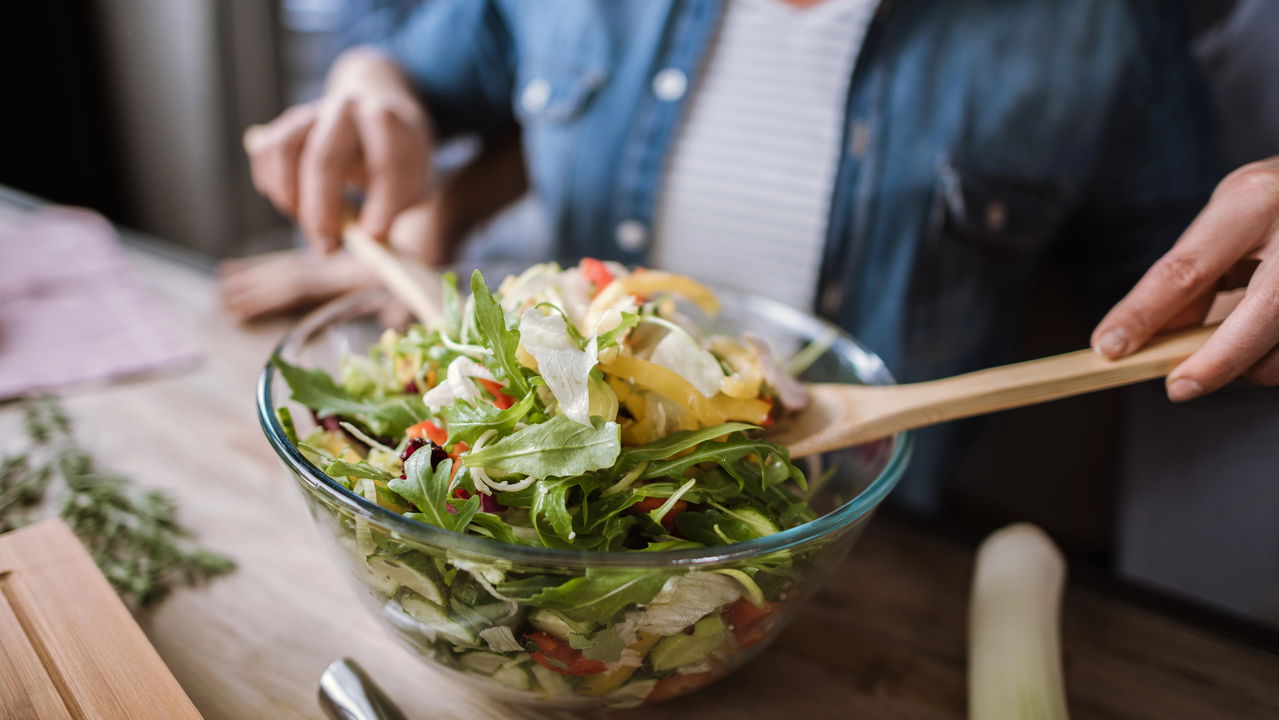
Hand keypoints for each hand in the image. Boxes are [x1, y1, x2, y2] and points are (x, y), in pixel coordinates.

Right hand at [245, 48, 432, 252]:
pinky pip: (266, 152)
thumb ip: (391, 210)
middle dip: (323, 210)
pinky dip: (273, 185)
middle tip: (328, 248)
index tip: (374, 235)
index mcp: (388, 119)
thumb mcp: (412, 184)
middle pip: (323, 158)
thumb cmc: (398, 162)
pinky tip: (295, 206)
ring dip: (291, 198)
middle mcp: (347, 108)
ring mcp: (313, 112)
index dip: (382, 199)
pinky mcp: (289, 124)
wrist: (380, 126)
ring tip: (312, 225)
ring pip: (284, 152)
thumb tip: (368, 240)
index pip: (385, 157)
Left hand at [1092, 157, 1278, 400]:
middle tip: (1177, 387)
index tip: (1109, 348)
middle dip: (1216, 361)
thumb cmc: (1278, 206)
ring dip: (1251, 364)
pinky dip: (1274, 360)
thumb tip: (1150, 336)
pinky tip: (1261, 347)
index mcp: (1255, 200)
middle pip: (1263, 312)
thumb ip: (1193, 272)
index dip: (1143, 314)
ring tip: (1227, 352)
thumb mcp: (1230, 218)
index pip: (1187, 269)